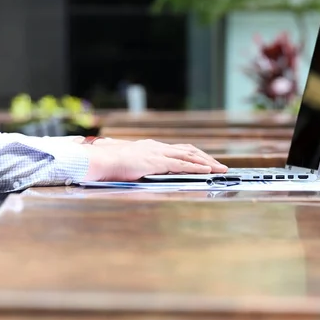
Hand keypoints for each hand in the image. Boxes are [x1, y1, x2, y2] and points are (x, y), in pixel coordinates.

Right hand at [83, 139, 227, 180]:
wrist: (100, 160)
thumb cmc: (108, 164)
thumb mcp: (125, 163)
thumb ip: (134, 165)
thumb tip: (131, 169)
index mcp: (151, 147)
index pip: (178, 150)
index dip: (195, 156)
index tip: (206, 161)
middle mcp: (157, 147)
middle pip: (188, 150)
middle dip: (206, 158)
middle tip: (219, 166)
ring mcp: (158, 153)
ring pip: (189, 156)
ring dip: (206, 163)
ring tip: (220, 169)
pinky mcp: (157, 162)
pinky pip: (182, 164)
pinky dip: (196, 167)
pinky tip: (207, 171)